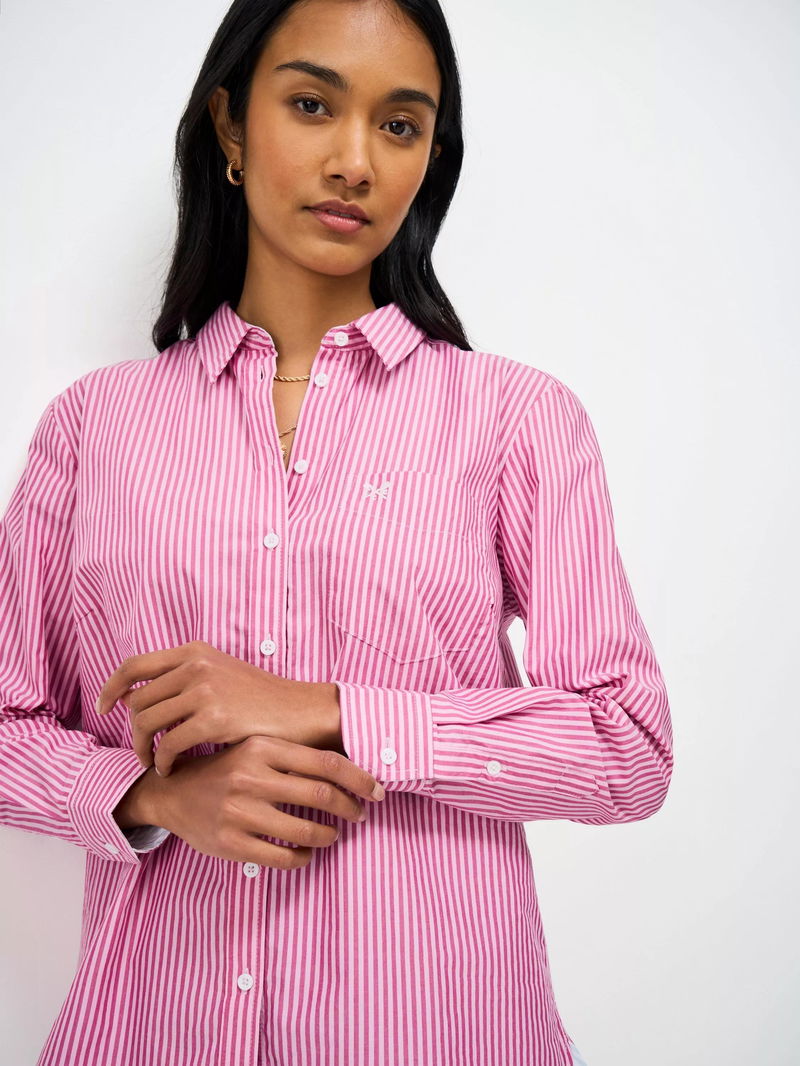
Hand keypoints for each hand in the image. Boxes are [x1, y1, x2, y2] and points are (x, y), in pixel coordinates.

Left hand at [95, 640, 339, 775]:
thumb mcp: (220, 675)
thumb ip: (182, 679)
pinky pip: (169, 744)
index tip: (103, 708)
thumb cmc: (261, 700)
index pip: (135, 665)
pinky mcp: (214, 718)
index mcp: (194, 652)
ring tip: (154, 763)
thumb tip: (133, 696)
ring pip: (146, 723)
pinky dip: (164, 761)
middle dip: (132, 731)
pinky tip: (171, 769)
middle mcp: (196, 665)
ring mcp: (205, 690)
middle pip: (137, 700)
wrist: (300, 712)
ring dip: (144, 749)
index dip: (111, 687)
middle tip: (142, 751)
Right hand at [152, 734, 383, 868]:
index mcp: (261, 746)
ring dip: (329, 835)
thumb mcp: (254, 747)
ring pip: (306, 831)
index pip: (326, 761)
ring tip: (332, 834)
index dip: (360, 778)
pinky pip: (283, 857)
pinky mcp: (230, 843)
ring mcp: (239, 811)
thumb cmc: (225, 767)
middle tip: (360, 815)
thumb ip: (293, 754)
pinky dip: (304, 857)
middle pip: (322, 795)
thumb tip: (351, 764)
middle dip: (351, 808)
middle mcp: (250, 776)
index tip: (377, 790)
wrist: (171, 792)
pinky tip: (306, 852)